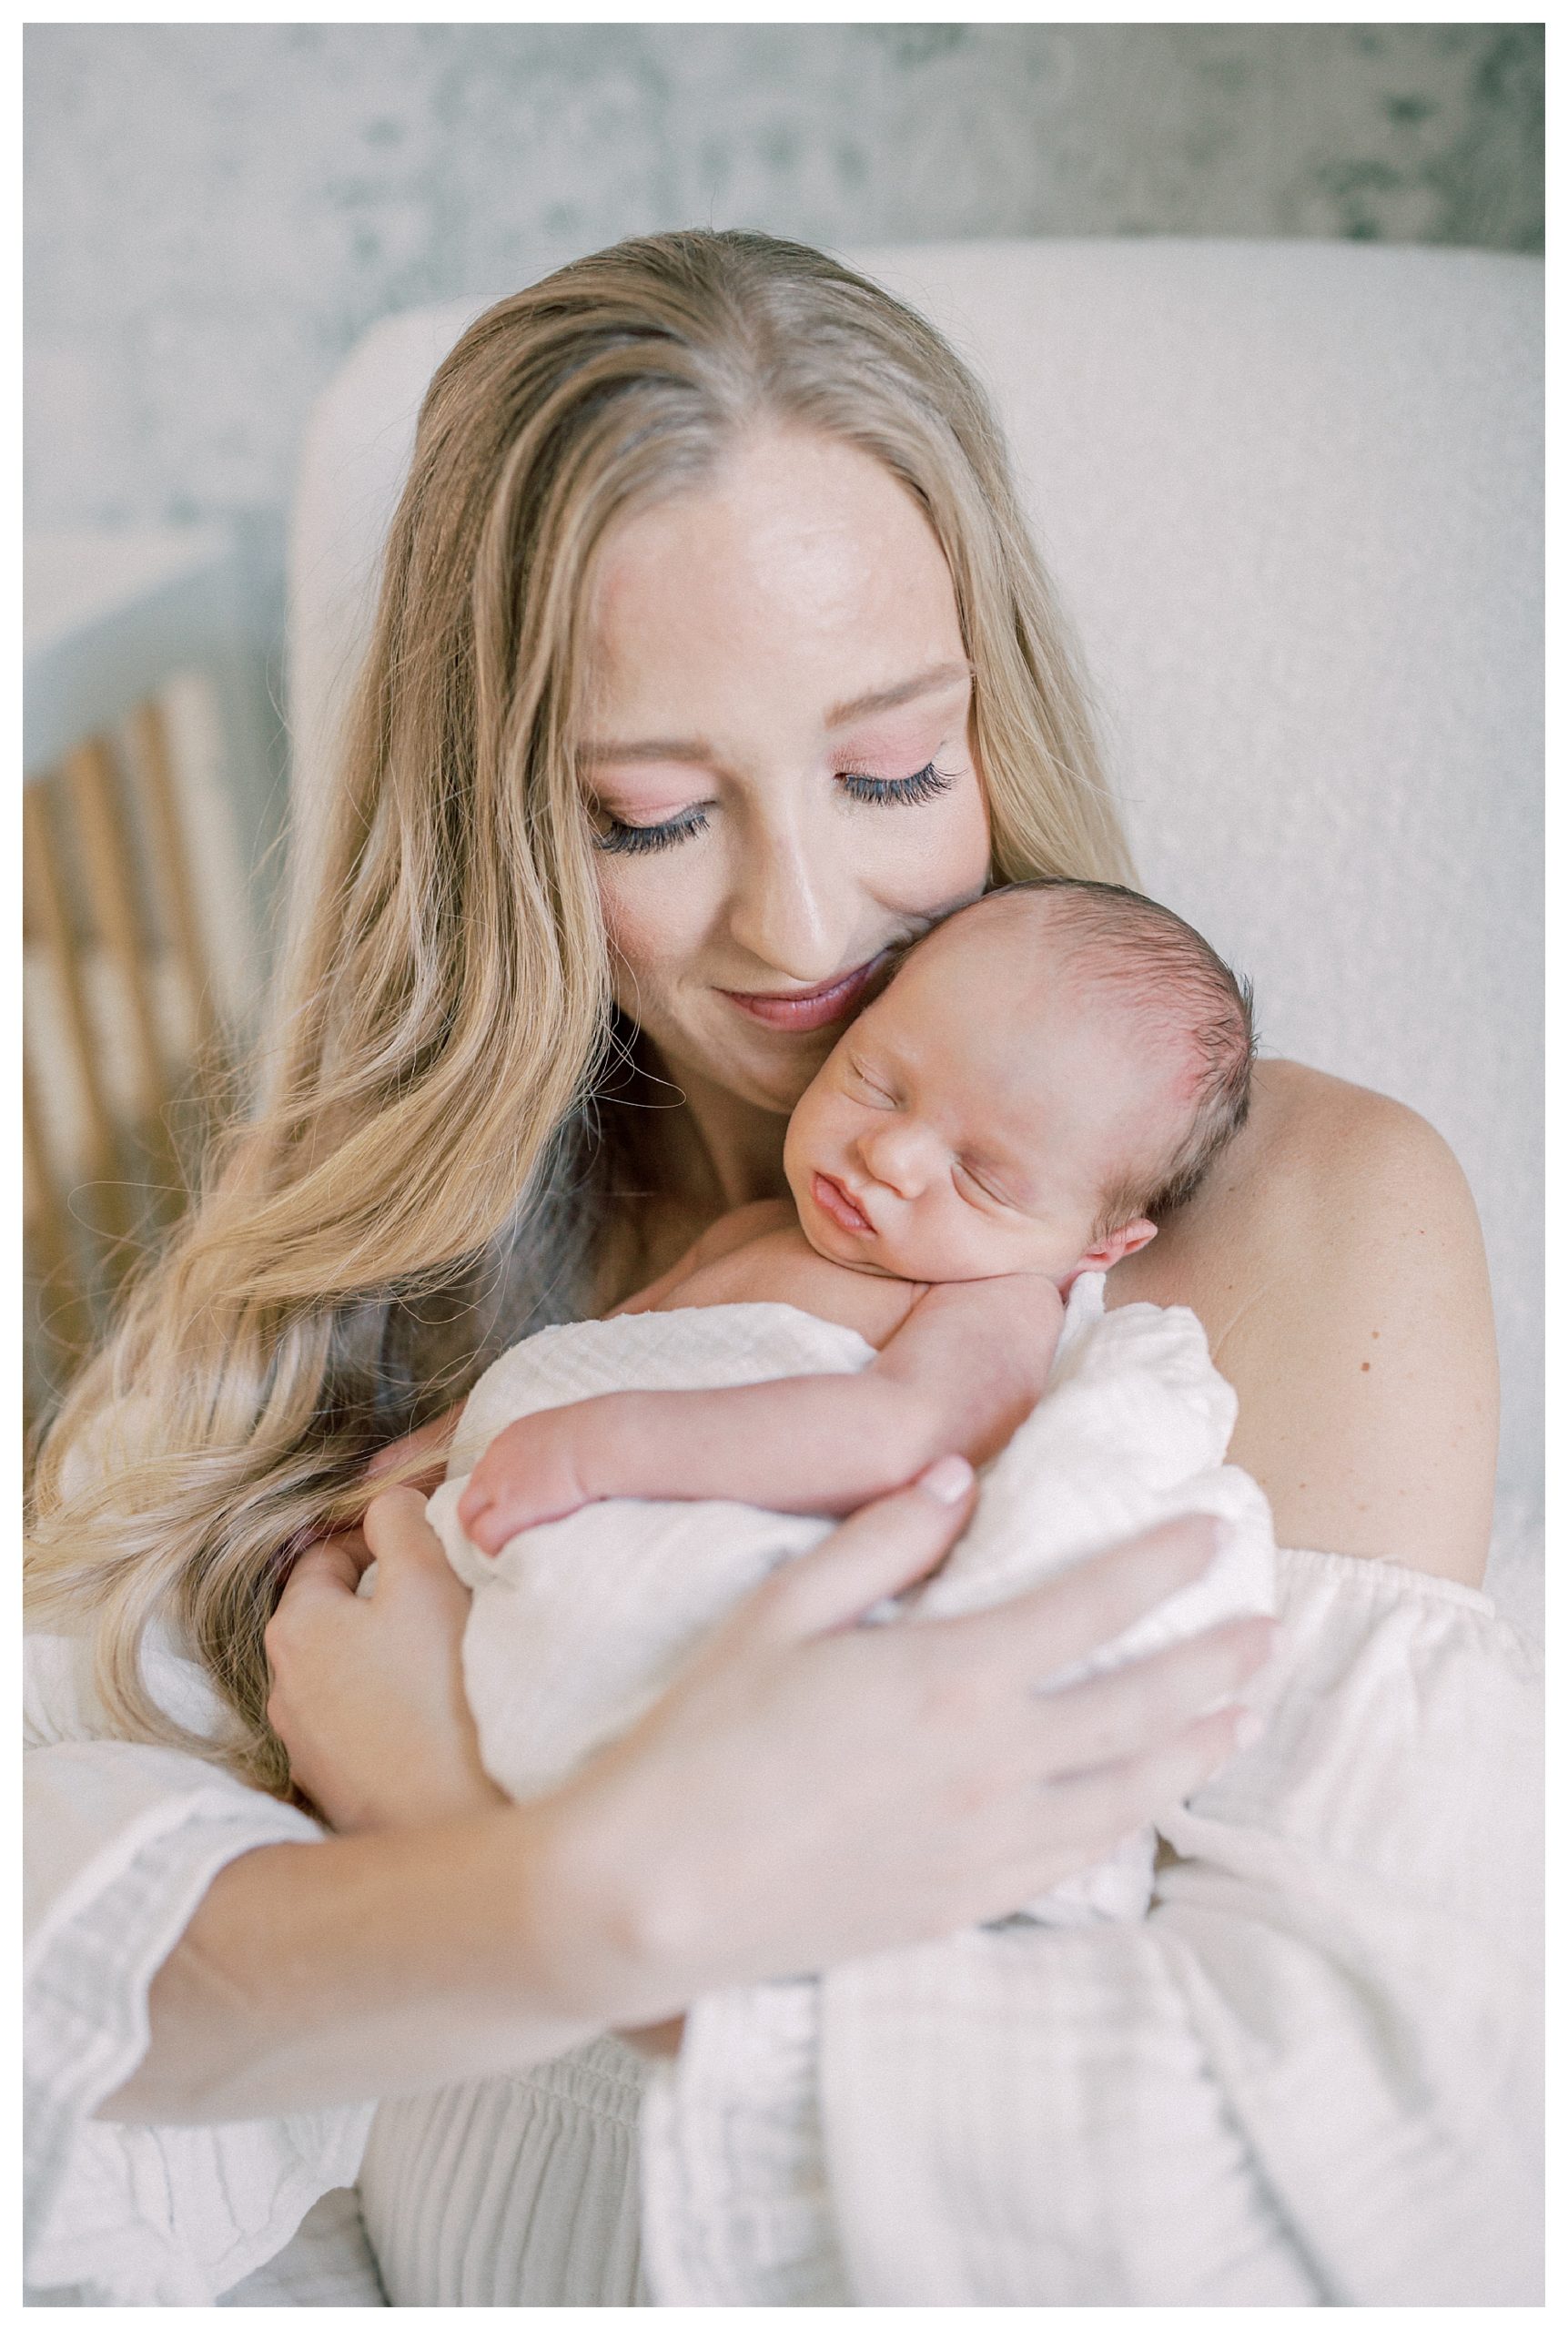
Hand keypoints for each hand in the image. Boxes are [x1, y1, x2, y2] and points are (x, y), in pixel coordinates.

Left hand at [265, 1488, 502, 1832]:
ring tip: (437, 1661)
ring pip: (340, 1671)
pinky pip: (353, 1723)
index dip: (377, 1541)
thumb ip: (400, 1523)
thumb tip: (386, 1500)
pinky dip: (383, 1708)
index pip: (325, 1555)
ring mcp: (303, 1743)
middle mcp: (281, 1685)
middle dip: (377, 1601)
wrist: (449, 1816)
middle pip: (329, 1615)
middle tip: (439, 1602)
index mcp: (294, 1625)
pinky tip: (428, 1714)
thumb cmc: (439, 1689)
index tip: (425, 1549)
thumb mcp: (425, 1578)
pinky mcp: (330, 1785)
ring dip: (378, 1657)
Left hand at [457, 1407, 594, 1552]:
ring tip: (505, 1549)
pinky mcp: (507, 1510)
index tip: (513, 1507)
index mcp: (513, 1438)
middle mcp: (496, 1460)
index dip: (497, 1493)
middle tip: (502, 1533)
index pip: (489, 1470)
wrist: (599, 1442)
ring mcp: (497, 1485)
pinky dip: (493, 1547)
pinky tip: (511, 1555)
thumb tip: (574, 1464)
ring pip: (468, 1516)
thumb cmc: (601, 1436)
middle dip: (481, 1515)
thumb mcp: (569, 1430)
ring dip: (484, 1533)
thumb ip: (559, 1447)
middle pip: (471, 1492)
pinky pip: (484, 1535)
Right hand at [534, 1459, 1274, 2022]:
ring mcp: (987, 1843)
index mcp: (951, 1674)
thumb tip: (958, 1482)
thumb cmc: (702, 1739)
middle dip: (1215, 1657)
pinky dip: (1130, 1820)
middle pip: (1142, 1701)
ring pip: (1130, 1788)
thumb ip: (880, 1542)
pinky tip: (1144, 1803)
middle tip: (1270, 1627)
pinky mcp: (964, 1903)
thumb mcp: (779, 1611)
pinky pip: (1078, 1857)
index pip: (1095, 1604)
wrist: (654, 1893)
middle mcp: (994, 1761)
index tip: (1215, 1532)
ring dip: (1197, 1745)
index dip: (1164, 1563)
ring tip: (1243, 1715)